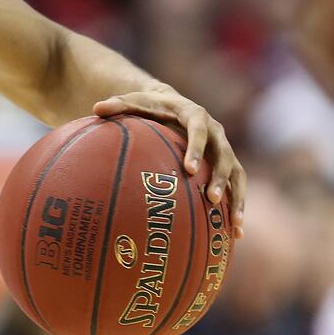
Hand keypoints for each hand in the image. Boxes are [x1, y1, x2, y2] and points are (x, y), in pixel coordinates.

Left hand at [93, 86, 246, 237]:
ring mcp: (224, 149)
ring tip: (233, 223)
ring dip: (237, 198)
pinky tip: (236, 233)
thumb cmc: (151, 105)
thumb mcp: (135, 101)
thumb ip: (118, 105)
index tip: (189, 169)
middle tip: (210, 198)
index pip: (199, 131)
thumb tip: (95, 109)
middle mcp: (216, 132)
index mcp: (195, 115)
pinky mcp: (227, 164)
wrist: (174, 103)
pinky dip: (238, 207)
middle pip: (225, 156)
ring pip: (237, 175)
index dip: (197, 149)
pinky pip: (237, 187)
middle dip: (219, 178)